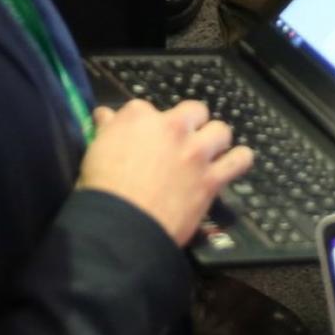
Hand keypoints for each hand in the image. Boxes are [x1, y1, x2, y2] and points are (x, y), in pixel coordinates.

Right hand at [78, 98, 255, 249]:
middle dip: (190, 123)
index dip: (147, 125)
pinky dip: (238, 161)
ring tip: (209, 153)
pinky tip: (232, 164)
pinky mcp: (211, 178)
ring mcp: (195, 152)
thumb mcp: (95, 153)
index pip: (145, 108)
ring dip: (215, 140)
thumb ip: (105, 130)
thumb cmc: (101, 191)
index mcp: (138, 118)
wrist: (121, 225)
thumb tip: (104, 115)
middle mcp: (172, 128)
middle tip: (182, 142)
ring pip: (220, 130)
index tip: (145, 137)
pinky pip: (239, 160)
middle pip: (193, 110)